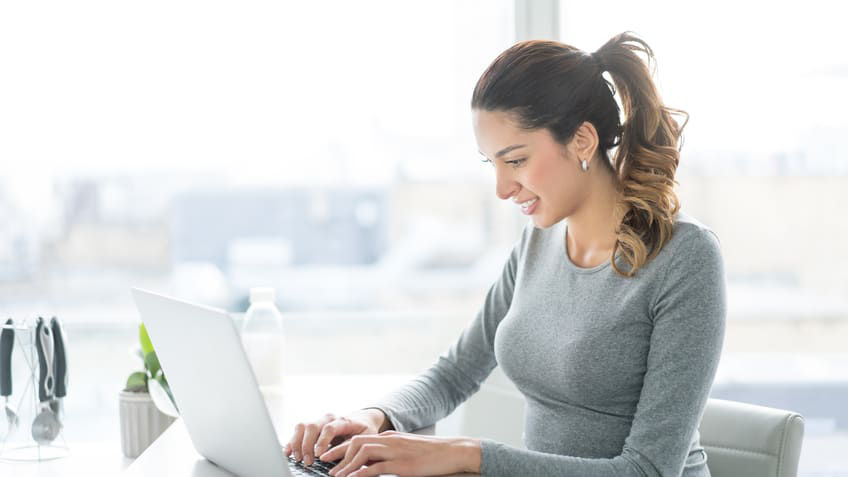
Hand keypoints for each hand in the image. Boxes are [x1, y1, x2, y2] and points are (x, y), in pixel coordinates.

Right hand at [285, 410, 385, 466]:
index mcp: (342, 420)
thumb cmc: (365, 430)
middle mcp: (328, 418)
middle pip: (312, 426)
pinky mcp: (312, 428)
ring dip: (297, 443)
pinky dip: (291, 441)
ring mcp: (318, 422)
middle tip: (308, 462)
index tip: (319, 455)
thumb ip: (348, 447)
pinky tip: (288, 452)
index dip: (322, 441)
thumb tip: (331, 457)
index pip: (329, 427)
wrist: (363, 419)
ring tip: (298, 458)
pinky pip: (298, 431)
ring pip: (302, 426)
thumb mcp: (363, 438)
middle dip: (307, 445)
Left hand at [320, 431, 480, 476]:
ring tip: (336, 476)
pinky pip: (377, 467)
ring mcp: (395, 451)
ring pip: (363, 452)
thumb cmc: (432, 454)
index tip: (329, 456)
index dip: (342, 447)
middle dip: (338, 454)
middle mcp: (390, 441)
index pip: (360, 438)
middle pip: (357, 442)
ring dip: (347, 465)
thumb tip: (371, 465)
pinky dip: (362, 473)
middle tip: (326, 466)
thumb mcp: (407, 450)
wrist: (453, 451)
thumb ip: (389, 454)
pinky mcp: (402, 464)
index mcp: (390, 437)